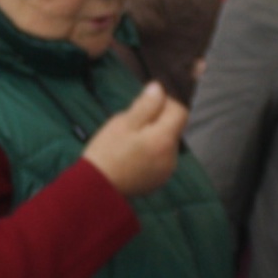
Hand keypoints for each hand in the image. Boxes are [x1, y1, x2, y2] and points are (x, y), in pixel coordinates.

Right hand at [82, 81, 186, 197]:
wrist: (96, 189)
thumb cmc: (107, 152)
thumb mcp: (124, 123)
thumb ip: (146, 105)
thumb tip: (159, 88)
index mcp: (165, 139)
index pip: (180, 112)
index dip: (165, 104)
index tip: (145, 106)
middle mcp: (172, 156)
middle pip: (173, 128)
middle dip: (157, 121)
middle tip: (130, 125)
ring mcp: (166, 171)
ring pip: (166, 143)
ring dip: (153, 137)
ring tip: (129, 142)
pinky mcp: (158, 181)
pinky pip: (160, 159)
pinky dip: (151, 153)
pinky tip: (131, 157)